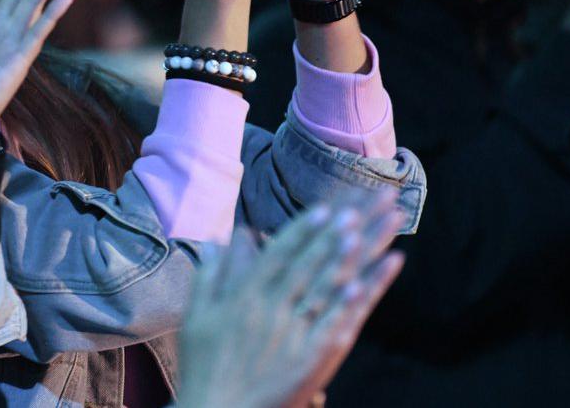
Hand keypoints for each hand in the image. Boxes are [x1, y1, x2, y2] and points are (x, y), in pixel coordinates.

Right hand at [175, 191, 405, 407]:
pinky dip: (355, 299)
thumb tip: (220, 239)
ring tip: (371, 229)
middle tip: (363, 205)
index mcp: (244, 297)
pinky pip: (337, 323)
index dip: (303, 230)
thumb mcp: (197, 316)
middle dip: (338, 231)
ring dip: (352, 256)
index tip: (326, 207)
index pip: (279, 255)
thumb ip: (210, 274)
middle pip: (310, 262)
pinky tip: (372, 280)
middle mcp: (272, 310)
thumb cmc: (204, 364)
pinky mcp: (312, 359)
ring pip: (327, 287)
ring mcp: (294, 334)